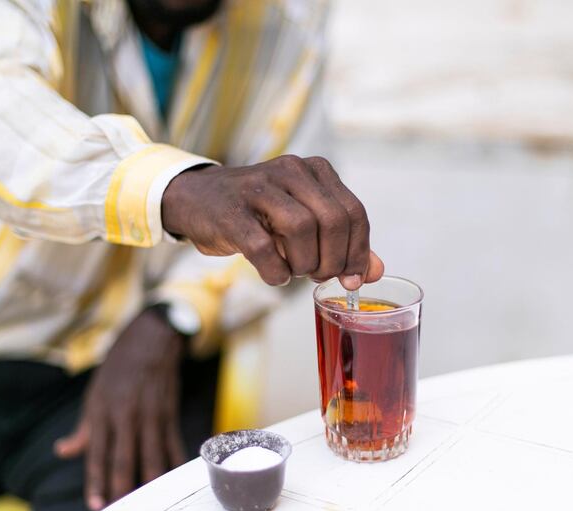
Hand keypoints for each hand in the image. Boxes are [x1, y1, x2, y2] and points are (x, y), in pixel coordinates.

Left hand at [54, 308, 185, 510]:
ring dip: (150, 481)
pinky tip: (173, 479)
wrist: (150, 340)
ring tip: (148, 503)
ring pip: (151, 455)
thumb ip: (83, 428)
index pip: (97, 454)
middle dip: (122, 488)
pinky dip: (174, 463)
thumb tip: (64, 451)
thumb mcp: (93, 394)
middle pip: (124, 459)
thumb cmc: (118, 368)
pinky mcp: (169, 412)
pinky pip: (173, 444)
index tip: (95, 504)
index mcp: (103, 412)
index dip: (96, 481)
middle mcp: (126, 415)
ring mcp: (151, 414)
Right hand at [161, 155, 383, 289]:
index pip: (354, 212)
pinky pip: (263, 247)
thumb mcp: (305, 221)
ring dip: (304, 264)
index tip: (350, 277)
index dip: (358, 252)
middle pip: (333, 220)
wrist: (197, 200)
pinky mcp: (231, 211)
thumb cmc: (259, 214)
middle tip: (319, 275)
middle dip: (333, 260)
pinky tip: (275, 274)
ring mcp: (259, 187)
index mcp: (315, 170)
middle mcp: (291, 170)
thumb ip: (342, 245)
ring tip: (295, 271)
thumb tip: (374, 273)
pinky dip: (275, 271)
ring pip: (301, 229)